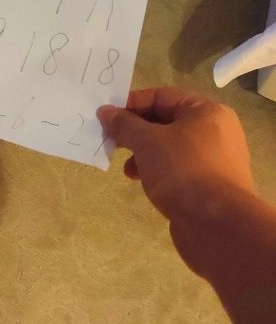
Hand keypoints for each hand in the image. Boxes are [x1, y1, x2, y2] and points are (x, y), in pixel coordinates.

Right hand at [97, 87, 255, 222]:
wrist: (217, 226)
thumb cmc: (183, 170)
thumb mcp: (147, 142)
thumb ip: (124, 124)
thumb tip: (105, 111)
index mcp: (207, 112)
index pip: (162, 97)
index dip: (132, 103)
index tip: (108, 115)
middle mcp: (215, 132)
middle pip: (167, 122)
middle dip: (136, 131)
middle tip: (111, 140)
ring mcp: (215, 161)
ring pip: (171, 147)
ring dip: (144, 153)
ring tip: (125, 166)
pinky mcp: (210, 187)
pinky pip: (178, 169)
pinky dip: (157, 170)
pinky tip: (140, 180)